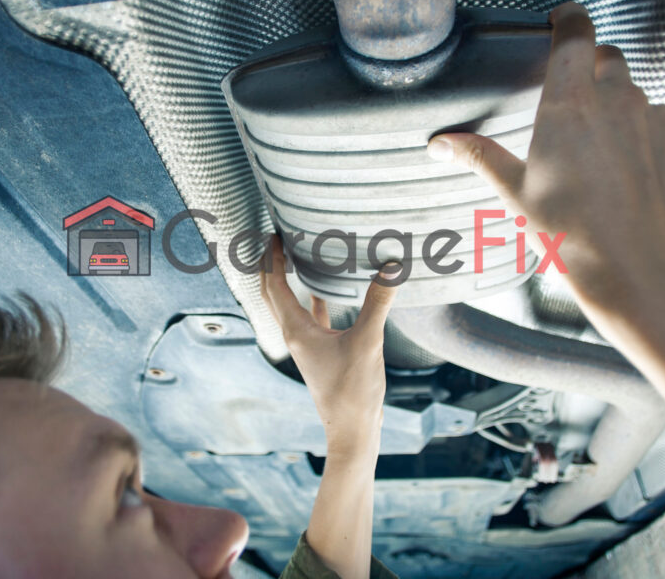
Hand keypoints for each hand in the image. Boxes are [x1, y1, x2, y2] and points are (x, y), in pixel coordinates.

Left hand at [259, 235, 400, 457]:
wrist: (353, 431)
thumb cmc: (353, 392)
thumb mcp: (368, 343)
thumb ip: (378, 303)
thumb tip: (392, 267)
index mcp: (297, 331)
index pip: (274, 286)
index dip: (272, 258)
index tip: (273, 233)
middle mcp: (297, 336)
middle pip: (274, 293)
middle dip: (272, 264)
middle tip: (277, 237)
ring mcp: (308, 345)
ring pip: (291, 304)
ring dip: (288, 279)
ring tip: (296, 255)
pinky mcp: (323, 353)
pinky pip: (313, 318)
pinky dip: (314, 299)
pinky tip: (325, 290)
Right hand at [427, 2, 664, 313]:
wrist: (644, 277)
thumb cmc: (574, 237)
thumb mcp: (517, 195)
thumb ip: (481, 157)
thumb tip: (440, 143)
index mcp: (571, 104)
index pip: (576, 33)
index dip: (568, 18)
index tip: (561, 19)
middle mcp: (620, 101)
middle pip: (609, 61)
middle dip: (593, 73)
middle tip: (576, 112)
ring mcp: (662, 120)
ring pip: (641, 99)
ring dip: (624, 116)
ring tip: (609, 164)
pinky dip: (657, 145)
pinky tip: (642, 181)